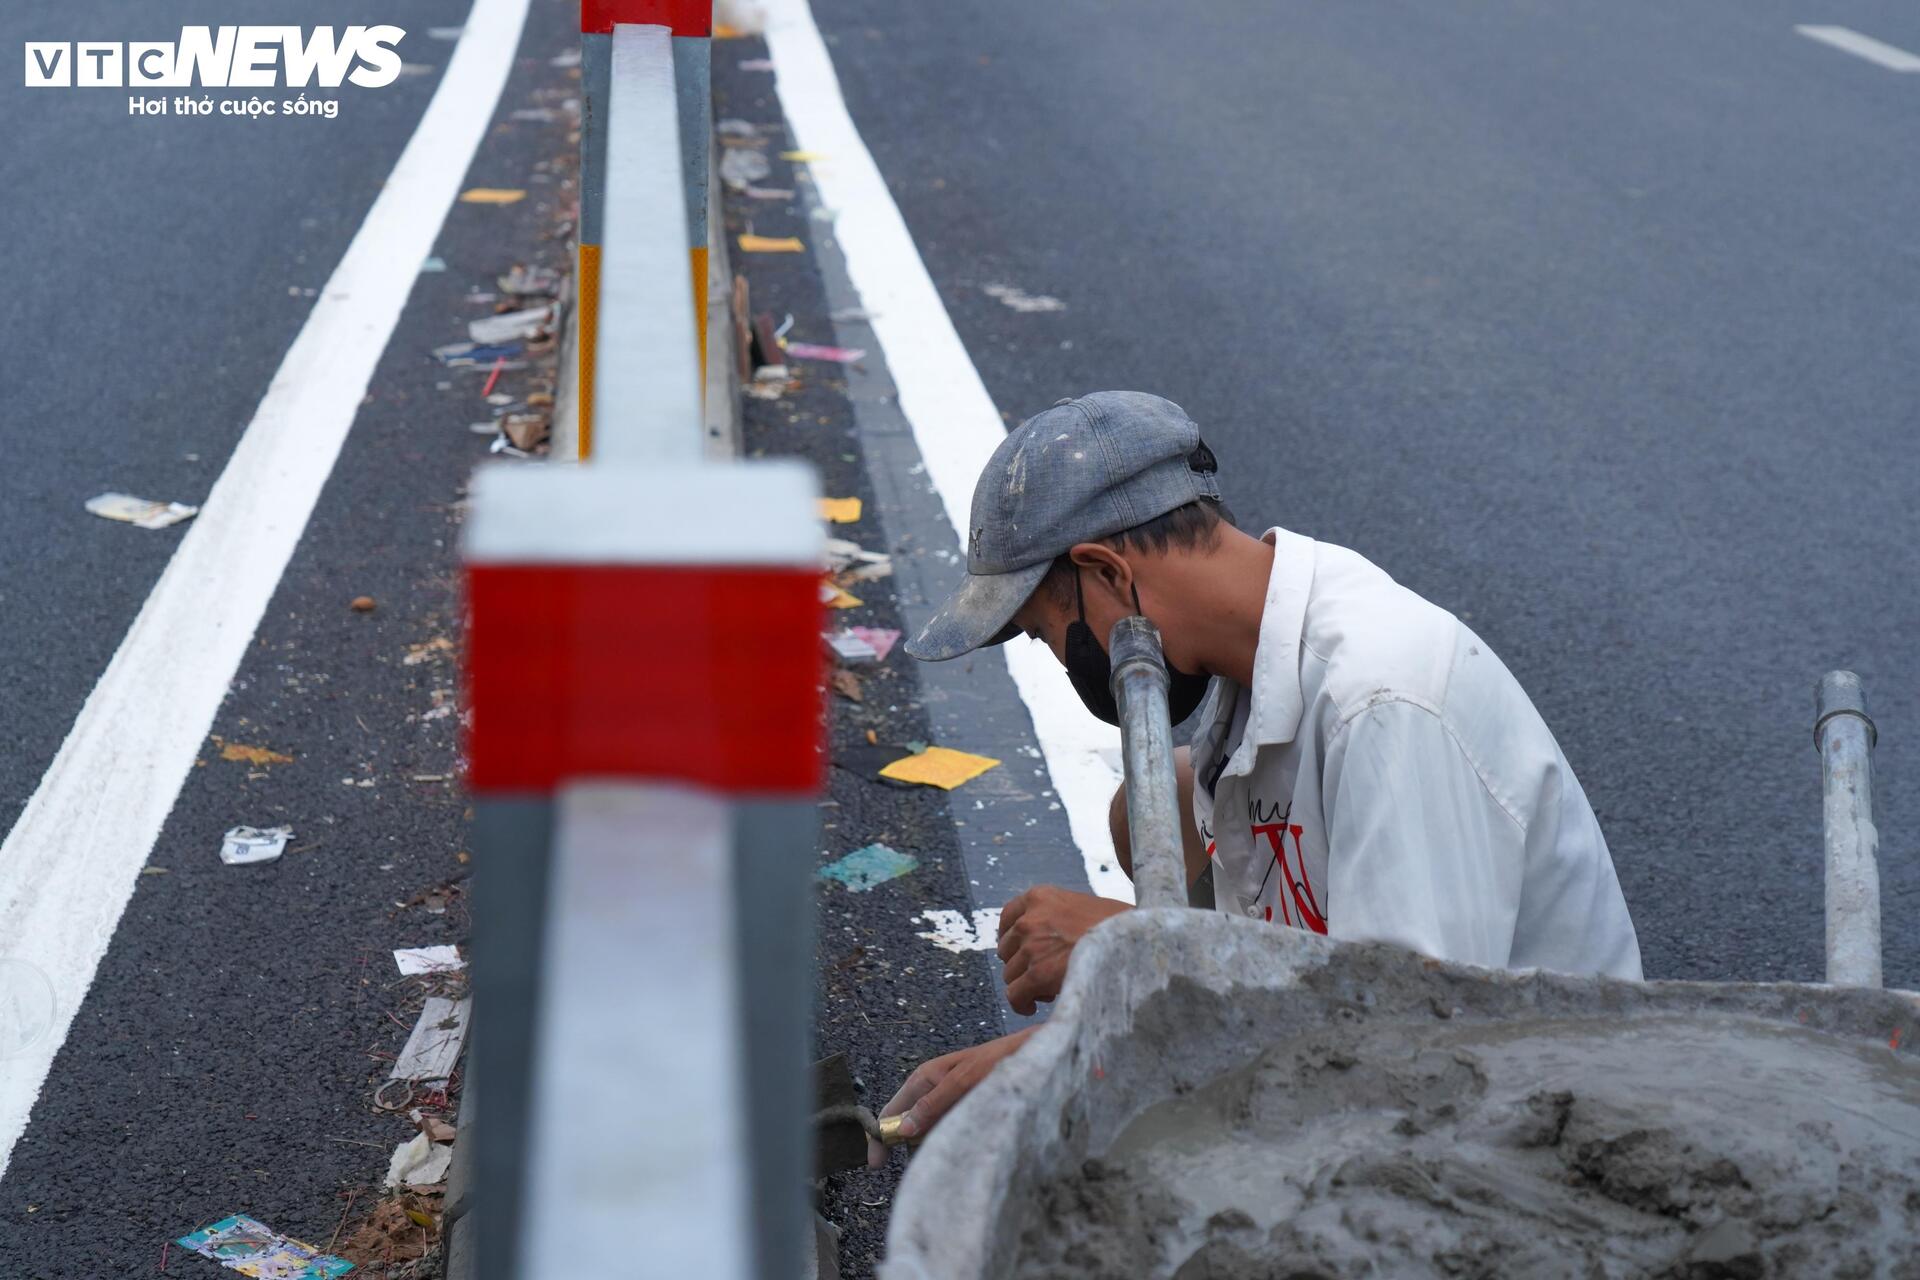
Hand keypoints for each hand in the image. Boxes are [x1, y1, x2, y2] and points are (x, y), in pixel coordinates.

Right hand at [867, 1028, 1036, 1167]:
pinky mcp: (965, 1110)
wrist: (1034, 1053)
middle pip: (907, 1125)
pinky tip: (962, 1148)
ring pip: (928, 1131)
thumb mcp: (964, 1080)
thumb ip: (934, 1103)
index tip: (876, 1165)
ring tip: (948, 1156)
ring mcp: (948, 1101)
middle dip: (908, 1147)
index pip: (890, 1111)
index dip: (880, 1137)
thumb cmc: (1000, 1060)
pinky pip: (948, 1131)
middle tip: (924, 1164)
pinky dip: (949, 1142)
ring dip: (932, 1146)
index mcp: (924, 1078)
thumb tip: (902, 1131)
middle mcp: (932, 1090)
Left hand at [996, 886, 1130, 1015]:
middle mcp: (1030, 919)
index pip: (1008, 917)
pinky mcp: (1037, 973)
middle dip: (1022, 964)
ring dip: (1026, 984)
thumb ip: (1054, 918)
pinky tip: (1034, 1007)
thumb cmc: (1118, 926)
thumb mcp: (1080, 906)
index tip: (1021, 951)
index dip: (1013, 939)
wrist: (1135, 940)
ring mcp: (1032, 946)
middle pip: (1007, 950)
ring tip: (1048, 989)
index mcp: (1039, 897)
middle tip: (1043, 974)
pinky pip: (1015, 995)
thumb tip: (1041, 943)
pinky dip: (1022, 1004)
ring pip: (1010, 975)